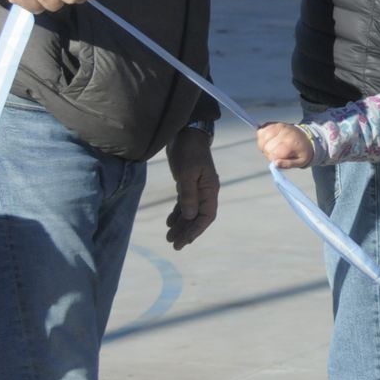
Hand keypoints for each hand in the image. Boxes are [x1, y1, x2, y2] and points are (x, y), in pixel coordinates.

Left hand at [165, 126, 218, 249]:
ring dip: (181, 225)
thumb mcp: (187, 173)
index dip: (197, 229)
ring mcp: (197, 187)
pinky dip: (177, 214)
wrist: (186, 134)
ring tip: (169, 238)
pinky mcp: (187, 183)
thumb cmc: (189, 152)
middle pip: (198, 216)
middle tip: (174, 245)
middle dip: (188, 231)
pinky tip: (169, 223)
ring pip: (190, 212)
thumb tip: (188, 216)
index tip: (185, 241)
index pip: (207, 215)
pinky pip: (184, 204)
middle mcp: (206, 191)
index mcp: (210, 189)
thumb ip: (188, 195)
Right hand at [258, 122, 314, 168]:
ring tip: (273, 146)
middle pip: (266, 147)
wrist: (308, 137)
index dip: (273, 158)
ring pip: (261, 138)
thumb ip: (287, 164)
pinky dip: (262, 136)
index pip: (272, 154)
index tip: (280, 158)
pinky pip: (261, 131)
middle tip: (277, 152)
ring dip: (264, 145)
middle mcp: (284, 134)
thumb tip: (275, 163)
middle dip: (268, 152)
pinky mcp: (275, 124)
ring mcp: (279, 127)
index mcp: (290, 144)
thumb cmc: (302, 151)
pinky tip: (270, 139)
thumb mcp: (300, 162)